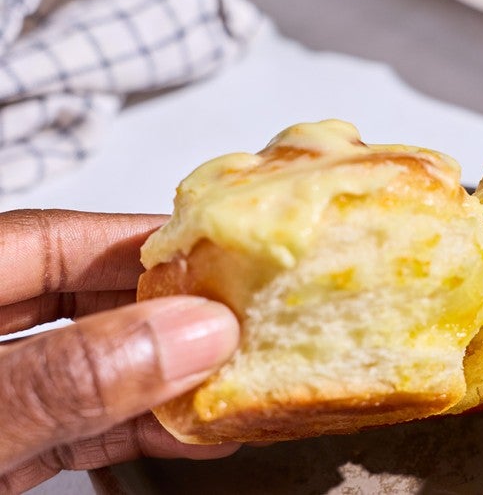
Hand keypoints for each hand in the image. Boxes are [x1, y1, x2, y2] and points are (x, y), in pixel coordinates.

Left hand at [0, 210, 239, 492]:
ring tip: (231, 382)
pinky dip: (129, 430)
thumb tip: (193, 334)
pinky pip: (71, 427)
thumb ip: (74, 376)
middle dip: (165, 313)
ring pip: (83, 370)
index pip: (52, 240)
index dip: (141, 240)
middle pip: (78, 300)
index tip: (221, 253)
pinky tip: (186, 433)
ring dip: (160, 380)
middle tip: (240, 320)